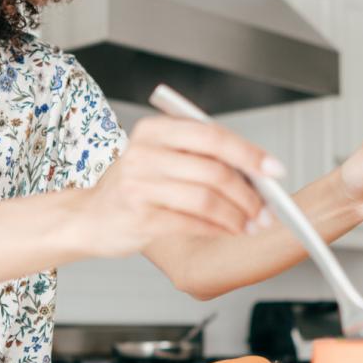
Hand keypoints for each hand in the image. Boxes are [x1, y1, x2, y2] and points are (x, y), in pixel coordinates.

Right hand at [73, 117, 282, 255]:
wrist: (88, 218)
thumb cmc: (131, 188)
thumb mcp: (159, 158)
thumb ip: (200, 157)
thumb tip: (257, 172)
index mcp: (154, 131)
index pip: (212, 136)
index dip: (249, 153)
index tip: (274, 170)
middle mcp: (144, 154)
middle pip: (214, 170)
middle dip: (248, 194)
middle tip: (266, 209)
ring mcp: (140, 186)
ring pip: (206, 199)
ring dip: (236, 216)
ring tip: (249, 225)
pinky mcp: (139, 218)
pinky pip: (192, 223)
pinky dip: (218, 229)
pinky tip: (228, 231)